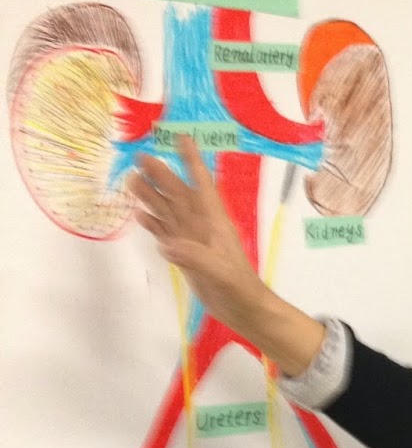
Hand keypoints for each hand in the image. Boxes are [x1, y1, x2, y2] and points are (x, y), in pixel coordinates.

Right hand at [130, 137, 323, 373]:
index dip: (192, 162)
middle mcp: (202, 226)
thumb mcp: (220, 272)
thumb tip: (167, 245)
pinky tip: (140, 214)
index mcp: (214, 222)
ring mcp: (194, 240)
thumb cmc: (238, 288)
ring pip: (169, 212)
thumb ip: (195, 258)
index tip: (181, 138)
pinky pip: (167, 234)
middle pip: (178, 194)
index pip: (201, 185)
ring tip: (131, 180)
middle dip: (162, 175)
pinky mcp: (187, 256)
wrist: (244, 310)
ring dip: (152, 196)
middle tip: (140, 156)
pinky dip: (153, 224)